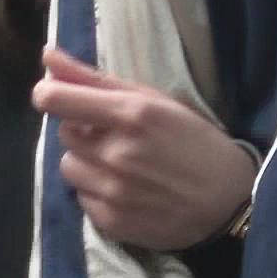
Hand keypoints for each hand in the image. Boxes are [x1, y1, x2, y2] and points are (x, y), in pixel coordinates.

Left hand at [37, 42, 256, 253]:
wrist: (229, 200)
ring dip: (87, 163)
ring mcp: (113, 192)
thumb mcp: (154, 100)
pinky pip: (82, 199)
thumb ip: (96, 79)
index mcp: (131, 114)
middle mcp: (117, 153)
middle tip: (116, 136)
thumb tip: (47, 55)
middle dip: (83, 131)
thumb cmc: (195, 141)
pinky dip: (97, 192)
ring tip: (120, 166)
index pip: (57, 100)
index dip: (48, 95)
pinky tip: (127, 191)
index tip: (54, 97)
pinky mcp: (112, 222)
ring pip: (69, 168)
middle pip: (64, 134)